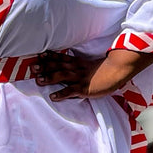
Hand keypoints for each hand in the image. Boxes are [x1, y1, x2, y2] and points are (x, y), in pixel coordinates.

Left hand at [35, 48, 150, 100]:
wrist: (120, 70)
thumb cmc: (109, 70)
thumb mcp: (94, 66)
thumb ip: (84, 67)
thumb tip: (75, 67)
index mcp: (80, 63)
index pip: (62, 58)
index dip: (50, 57)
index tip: (40, 55)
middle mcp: (78, 69)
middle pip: (59, 66)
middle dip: (45, 66)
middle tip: (33, 67)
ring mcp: (81, 78)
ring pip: (62, 76)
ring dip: (49, 78)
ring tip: (38, 81)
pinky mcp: (85, 88)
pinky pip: (72, 91)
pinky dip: (62, 94)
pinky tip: (53, 97)